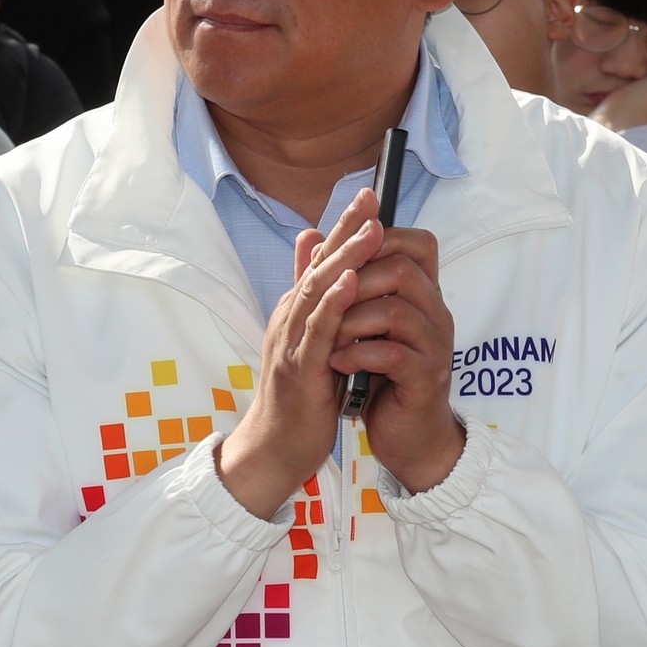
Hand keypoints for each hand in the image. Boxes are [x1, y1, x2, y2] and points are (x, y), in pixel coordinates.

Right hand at [215, 193, 386, 518]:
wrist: (275, 448)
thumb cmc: (298, 397)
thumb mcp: (310, 343)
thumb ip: (316, 306)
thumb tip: (321, 270)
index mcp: (295, 312)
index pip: (321, 262)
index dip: (344, 228)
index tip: (370, 197)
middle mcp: (289, 320)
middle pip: (318, 266)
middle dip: (346, 231)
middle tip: (371, 198)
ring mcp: (291, 343)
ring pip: (316, 292)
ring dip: (345, 259)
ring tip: (370, 229)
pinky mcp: (299, 370)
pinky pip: (317, 333)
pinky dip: (333, 305)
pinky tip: (350, 284)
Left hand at [337, 209, 461, 494]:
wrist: (407, 435)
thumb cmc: (381, 375)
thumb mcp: (359, 322)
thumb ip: (338, 280)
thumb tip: (309, 234)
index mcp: (423, 295)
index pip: (419, 244)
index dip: (381, 239)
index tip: (344, 255)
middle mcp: (436, 314)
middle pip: (403, 270)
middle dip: (354, 281)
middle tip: (326, 301)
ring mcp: (435, 346)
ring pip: (396, 311)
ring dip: (352, 321)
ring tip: (329, 338)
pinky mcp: (427, 379)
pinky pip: (394, 355)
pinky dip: (359, 355)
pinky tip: (340, 362)